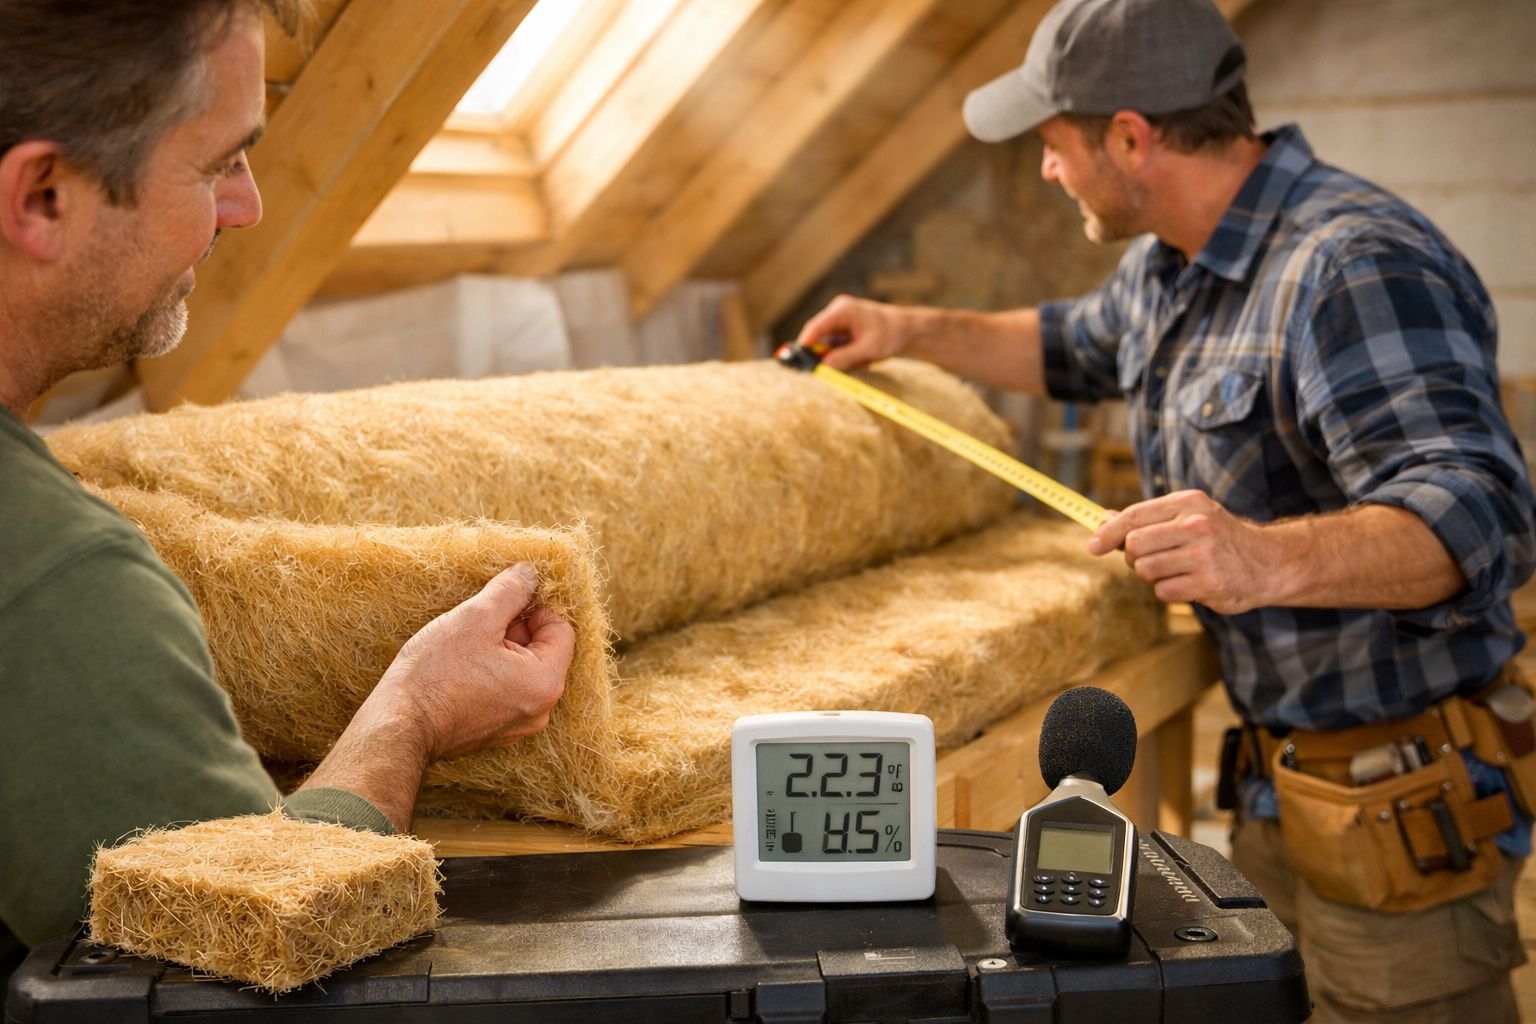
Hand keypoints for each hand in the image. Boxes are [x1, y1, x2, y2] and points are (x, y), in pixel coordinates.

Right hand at [371, 562, 574, 759]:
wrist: (399, 724)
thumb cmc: (436, 673)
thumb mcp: (476, 618)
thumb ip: (511, 591)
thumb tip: (531, 573)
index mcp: (546, 682)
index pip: (562, 629)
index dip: (535, 608)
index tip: (504, 603)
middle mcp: (541, 710)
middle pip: (543, 651)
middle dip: (516, 630)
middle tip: (480, 624)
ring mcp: (519, 725)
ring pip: (523, 670)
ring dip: (502, 650)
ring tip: (467, 646)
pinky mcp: (496, 732)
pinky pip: (507, 691)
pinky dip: (492, 673)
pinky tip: (462, 668)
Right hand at [794, 294, 918, 370]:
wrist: (907, 329)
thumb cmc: (891, 334)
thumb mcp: (869, 349)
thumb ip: (845, 357)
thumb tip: (823, 366)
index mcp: (843, 310)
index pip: (815, 327)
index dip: (804, 343)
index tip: (797, 359)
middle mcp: (838, 312)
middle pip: (818, 336)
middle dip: (825, 355)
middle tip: (833, 369)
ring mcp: (840, 320)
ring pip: (828, 344)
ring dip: (840, 357)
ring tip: (862, 360)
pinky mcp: (844, 329)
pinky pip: (836, 346)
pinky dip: (846, 355)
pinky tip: (863, 357)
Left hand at [1087, 490, 1277, 613]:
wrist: (1269, 562)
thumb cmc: (1220, 539)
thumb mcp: (1189, 517)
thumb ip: (1148, 519)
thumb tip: (1103, 519)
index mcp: (1188, 503)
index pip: (1134, 516)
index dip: (1108, 532)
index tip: (1094, 546)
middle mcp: (1196, 525)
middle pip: (1135, 545)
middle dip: (1134, 558)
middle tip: (1151, 560)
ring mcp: (1203, 554)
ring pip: (1146, 570)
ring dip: (1153, 576)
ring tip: (1176, 571)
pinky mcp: (1209, 583)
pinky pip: (1164, 591)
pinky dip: (1169, 591)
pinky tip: (1190, 584)